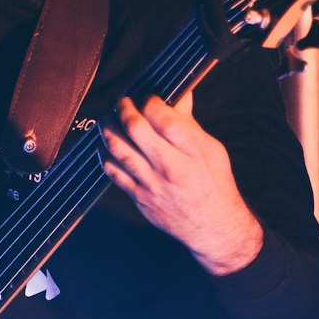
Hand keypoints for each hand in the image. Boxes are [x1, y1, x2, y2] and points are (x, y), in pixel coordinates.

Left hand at [99, 93, 262, 275]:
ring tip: (107, 119)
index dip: (150, 102)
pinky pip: (113, 173)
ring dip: (107, 129)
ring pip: (118, 149)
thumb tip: (180, 92)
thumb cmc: (213, 182)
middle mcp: (171, 166)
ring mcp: (152, 184)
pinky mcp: (140, 197)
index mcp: (193, 150)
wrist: (212, 225)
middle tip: (121, 102)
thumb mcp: (210, 148)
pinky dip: (105, 155)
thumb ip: (188, 122)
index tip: (148, 97)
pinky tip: (106, 146)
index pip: (163, 118)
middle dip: (123, 109)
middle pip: (136, 130)